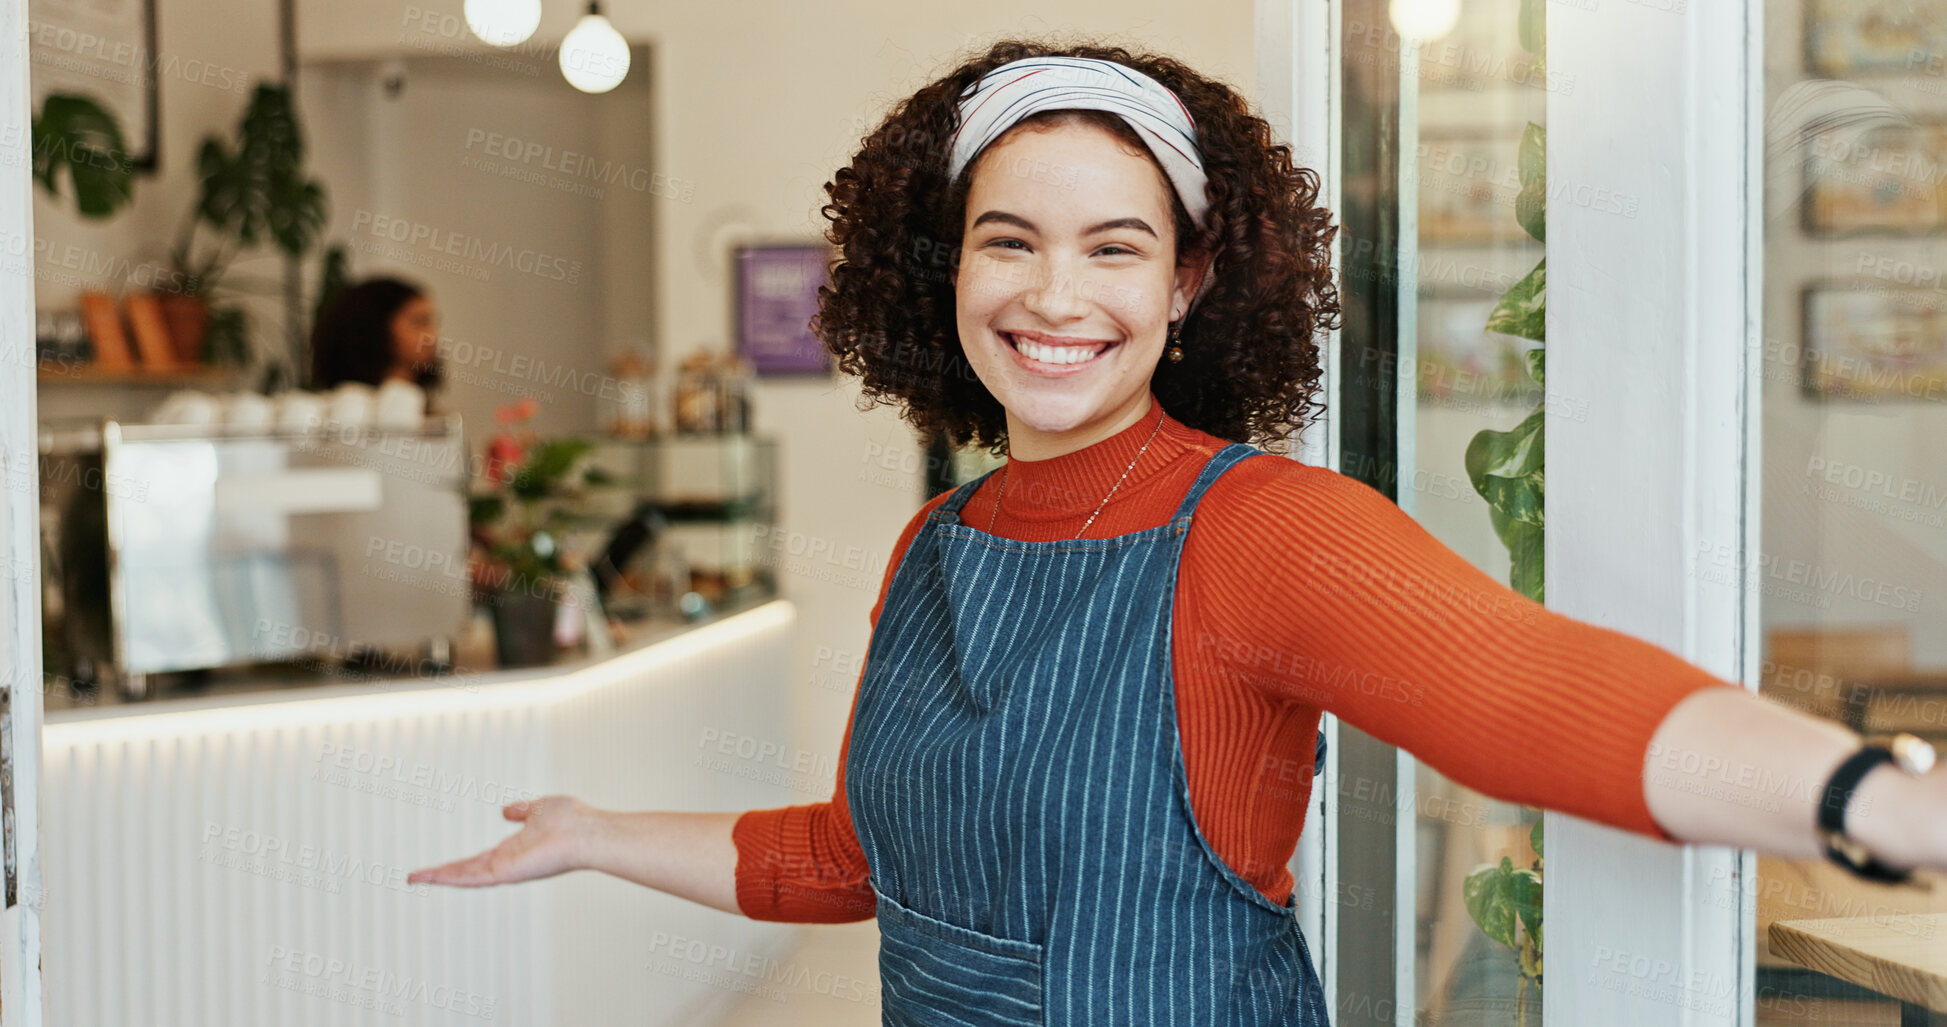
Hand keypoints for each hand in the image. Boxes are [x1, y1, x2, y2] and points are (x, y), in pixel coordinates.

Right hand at [407, 795, 594, 886]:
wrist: (585, 831)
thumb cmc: (571, 820)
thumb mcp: (538, 809)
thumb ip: (522, 812)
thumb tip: (506, 811)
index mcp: (514, 850)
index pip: (480, 859)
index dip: (458, 863)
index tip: (439, 867)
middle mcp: (508, 863)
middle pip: (467, 871)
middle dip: (441, 874)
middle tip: (415, 877)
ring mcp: (506, 870)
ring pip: (465, 875)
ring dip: (438, 876)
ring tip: (414, 878)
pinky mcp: (506, 872)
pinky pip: (473, 876)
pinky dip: (450, 877)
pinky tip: (431, 877)